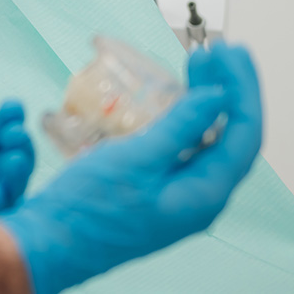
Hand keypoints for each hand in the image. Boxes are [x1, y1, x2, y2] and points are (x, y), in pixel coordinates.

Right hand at [0, 42, 263, 293]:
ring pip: (209, 141)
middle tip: (219, 51)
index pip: (243, 133)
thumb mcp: (136, 159)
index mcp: (203, 195)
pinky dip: (185, 118)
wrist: (50, 241)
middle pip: (231, 135)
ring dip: (207, 101)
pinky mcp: (157, 191)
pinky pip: (185, 149)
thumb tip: (219, 96)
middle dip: (229, 90)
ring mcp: (178, 195)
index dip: (242, 88)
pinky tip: (175, 100)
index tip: (232, 53)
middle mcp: (199, 198)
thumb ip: (181, 126)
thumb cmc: (88, 208)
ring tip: (200, 65)